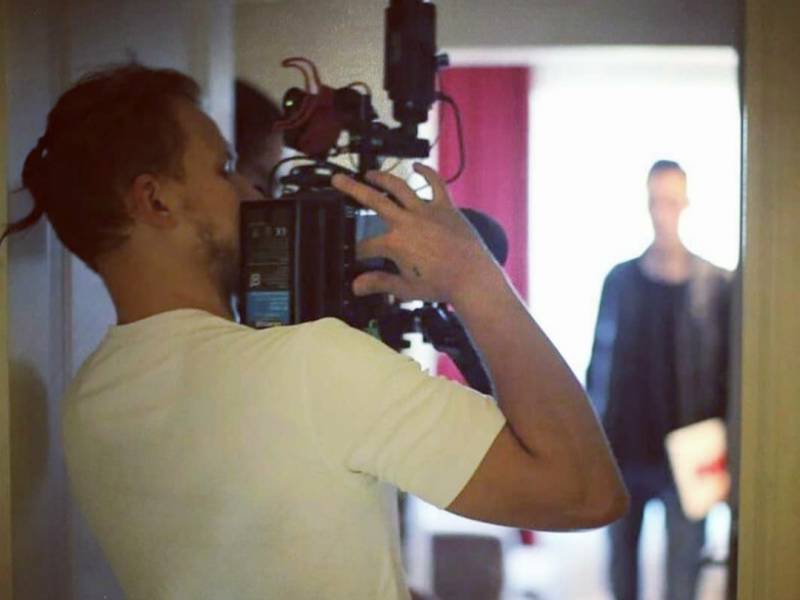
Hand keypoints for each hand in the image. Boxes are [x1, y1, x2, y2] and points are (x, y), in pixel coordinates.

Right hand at [331, 163, 498, 303]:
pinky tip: (417, 166)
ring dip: (382, 177)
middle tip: (338, 180)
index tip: (354, 256)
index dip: (357, 252)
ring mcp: (426, 211)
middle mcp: (407, 222)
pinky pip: (435, 184)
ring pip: (399, 186)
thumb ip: (379, 284)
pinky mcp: (445, 207)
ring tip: (370, 173)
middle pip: (373, 200)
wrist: (472, 277)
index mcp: (395, 243)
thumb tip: (356, 286)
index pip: (366, 246)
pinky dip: (427, 172)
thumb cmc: (442, 285)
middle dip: (352, 189)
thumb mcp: (406, 288)